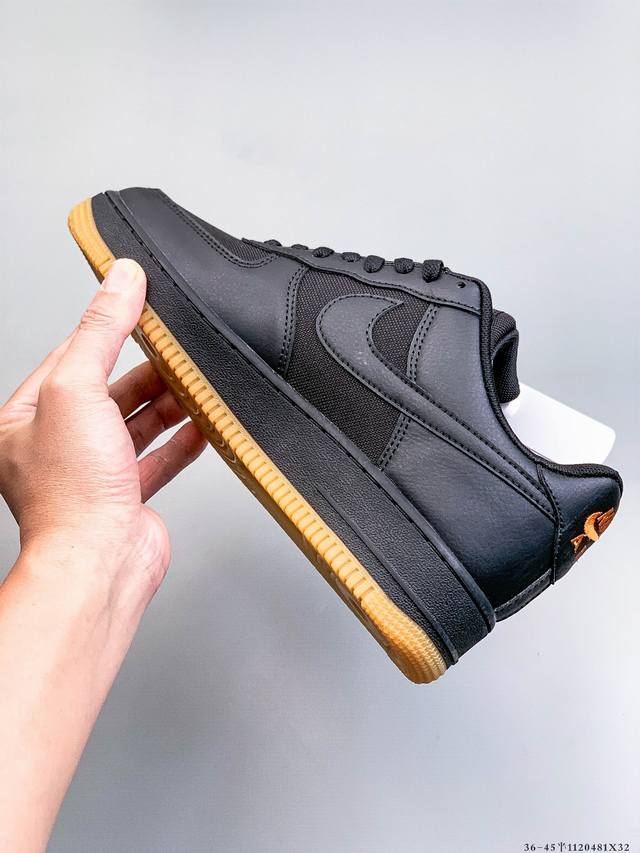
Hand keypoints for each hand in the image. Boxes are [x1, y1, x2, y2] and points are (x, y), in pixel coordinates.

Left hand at [0, 258, 206, 603]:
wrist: (99, 563)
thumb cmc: (71, 493)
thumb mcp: (77, 388)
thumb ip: (101, 331)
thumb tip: (120, 280)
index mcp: (23, 420)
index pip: (69, 357)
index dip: (106, 329)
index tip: (139, 303)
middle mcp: (53, 447)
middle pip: (107, 391)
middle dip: (146, 371)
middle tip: (178, 349)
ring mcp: (91, 473)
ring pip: (135, 425)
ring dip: (168, 403)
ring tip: (197, 382)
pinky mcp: (125, 497)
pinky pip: (158, 459)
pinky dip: (182, 439)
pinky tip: (204, 424)